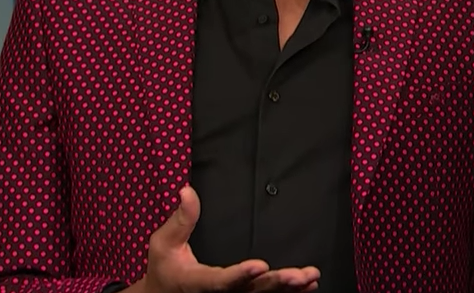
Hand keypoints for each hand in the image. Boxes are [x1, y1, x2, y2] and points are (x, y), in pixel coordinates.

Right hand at [132, 185, 320, 292]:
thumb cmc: (164, 268)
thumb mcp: (163, 244)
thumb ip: (180, 220)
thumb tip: (187, 190)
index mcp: (197, 283)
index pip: (220, 281)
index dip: (240, 275)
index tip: (261, 265)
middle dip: (275, 284)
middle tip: (298, 276)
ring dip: (288, 289)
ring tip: (310, 277)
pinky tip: (309, 286)